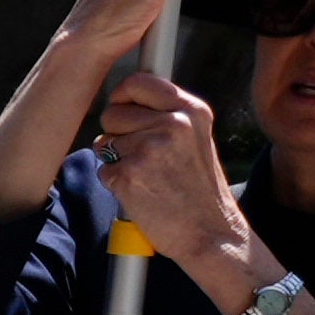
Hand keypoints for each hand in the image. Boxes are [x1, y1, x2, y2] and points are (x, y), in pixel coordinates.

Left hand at [92, 66, 253, 271]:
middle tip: (144, 156)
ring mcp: (150, 149)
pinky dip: (115, 182)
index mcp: (191, 110)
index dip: (122, 96)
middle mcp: (173, 124)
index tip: (125, 110)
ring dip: (117, 159)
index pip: (136, 81)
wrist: (211, 233)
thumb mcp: (196, 137)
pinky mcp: (129, 175)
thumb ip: (167, 113)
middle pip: (112, 113)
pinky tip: (142, 192)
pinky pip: (103, 169)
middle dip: (117, 133)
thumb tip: (125, 93)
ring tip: (149, 176)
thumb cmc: (198, 187)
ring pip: (104, 142)